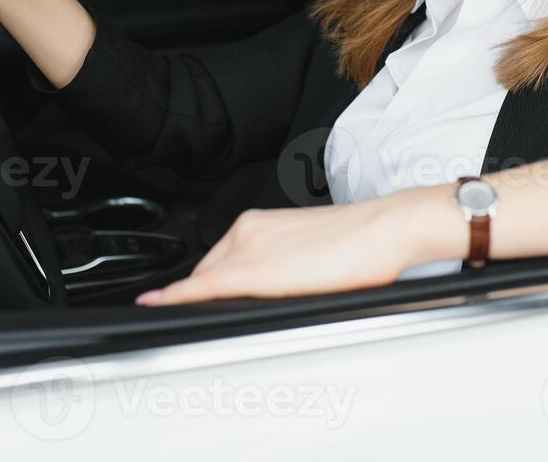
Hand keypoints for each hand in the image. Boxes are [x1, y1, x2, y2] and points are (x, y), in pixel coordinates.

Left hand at [136, 184, 462, 305]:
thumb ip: (278, 264)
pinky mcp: (255, 270)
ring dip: (199, 300)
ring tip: (203, 325)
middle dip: (200, 296)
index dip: (198, 284)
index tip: (184, 296)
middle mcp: (248, 229)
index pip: (216, 260)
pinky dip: (178, 297)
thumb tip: (270, 290)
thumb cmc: (362, 241)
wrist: (387, 228)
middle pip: (207, 272)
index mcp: (259, 223)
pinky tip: (160, 305)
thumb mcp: (308, 249)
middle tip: (204, 318)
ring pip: (206, 281)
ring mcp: (249, 247)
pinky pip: (203, 287)